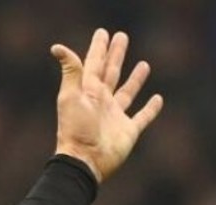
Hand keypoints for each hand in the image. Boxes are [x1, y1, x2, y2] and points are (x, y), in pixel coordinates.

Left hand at [50, 29, 163, 182]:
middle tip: (122, 37)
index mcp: (88, 91)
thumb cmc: (76, 129)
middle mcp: (102, 101)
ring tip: (144, 64)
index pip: (94, 64)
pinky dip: (151, 109)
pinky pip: (142, 117)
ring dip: (135, 79)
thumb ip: (71, 71)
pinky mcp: (128, 131)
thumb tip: (57, 47)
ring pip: (128, 92)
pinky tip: (158, 98)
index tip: (103, 33)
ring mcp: (116, 116)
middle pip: (111, 72)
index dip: (99, 48)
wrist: (85, 160)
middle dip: (116, 55)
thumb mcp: (71, 96)